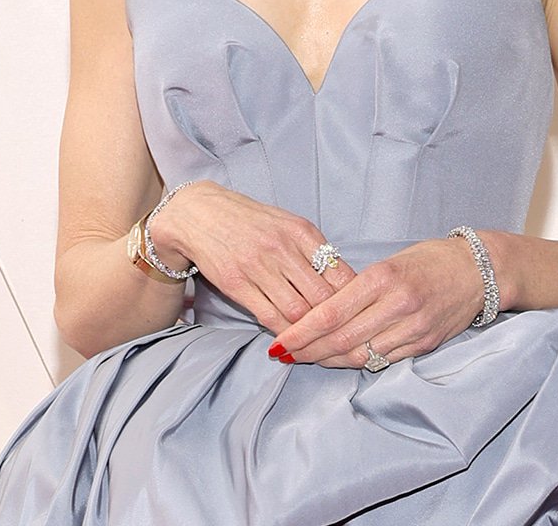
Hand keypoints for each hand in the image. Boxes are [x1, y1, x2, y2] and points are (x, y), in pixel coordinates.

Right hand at [148, 181, 356, 335]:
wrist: (201, 214)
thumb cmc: (250, 221)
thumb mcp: (287, 224)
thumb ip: (313, 249)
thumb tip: (343, 280)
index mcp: (301, 231)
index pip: (339, 273)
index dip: (352, 298)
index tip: (356, 313)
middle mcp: (282, 248)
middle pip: (321, 296)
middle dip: (334, 320)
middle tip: (341, 335)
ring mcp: (258, 266)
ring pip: (297, 311)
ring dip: (309, 331)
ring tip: (318, 342)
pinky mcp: (237, 284)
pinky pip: (269, 316)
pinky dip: (284, 333)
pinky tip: (291, 339)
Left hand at [269, 235, 485, 367]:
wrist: (477, 271)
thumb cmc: (429, 260)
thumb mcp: (390, 262)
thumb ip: (359, 288)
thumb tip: (322, 313)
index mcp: (384, 277)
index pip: (332, 313)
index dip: (301, 332)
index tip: (279, 342)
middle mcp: (398, 304)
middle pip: (341, 339)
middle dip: (307, 351)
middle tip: (284, 354)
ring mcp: (413, 328)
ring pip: (360, 355)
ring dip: (329, 360)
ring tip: (306, 358)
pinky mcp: (424, 344)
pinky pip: (382, 360)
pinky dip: (357, 362)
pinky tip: (340, 359)